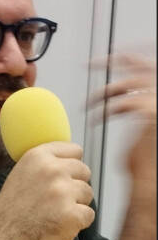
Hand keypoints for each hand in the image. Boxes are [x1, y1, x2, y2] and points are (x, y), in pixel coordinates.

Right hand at [0, 141, 93, 239]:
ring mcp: (63, 192)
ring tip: (55, 213)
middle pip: (84, 170)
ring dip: (77, 204)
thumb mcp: (20, 174)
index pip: (74, 150)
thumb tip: (67, 161)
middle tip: (57, 199)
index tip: (65, 175)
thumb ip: (43, 164)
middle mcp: (52, 170)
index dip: (72, 164)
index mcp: (38, 157)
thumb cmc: (11, 211)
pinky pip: (89, 214)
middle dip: (75, 185)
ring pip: (88, 193)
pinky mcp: (72, 214)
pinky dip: (78, 222)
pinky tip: (60, 225)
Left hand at [90, 54, 155, 177]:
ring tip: (89, 103)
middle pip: (140, 67)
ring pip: (127, 84)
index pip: (145, 69)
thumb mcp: (135, 128)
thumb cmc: (140, 161)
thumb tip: (113, 103)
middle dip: (114, 60)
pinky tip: (96, 117)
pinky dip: (105, 110)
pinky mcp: (150, 113)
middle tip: (91, 62)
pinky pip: (122, 103)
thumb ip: (127, 110)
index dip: (126, 60)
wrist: (147, 179)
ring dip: (103, 92)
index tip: (105, 61)